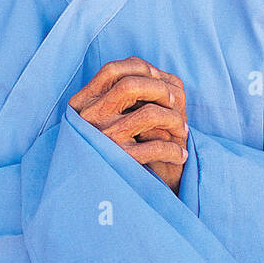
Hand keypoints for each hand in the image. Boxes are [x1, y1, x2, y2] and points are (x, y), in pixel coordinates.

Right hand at [68, 57, 188, 193]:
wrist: (89, 194)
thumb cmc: (101, 147)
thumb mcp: (96, 117)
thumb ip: (115, 94)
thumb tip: (151, 71)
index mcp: (82, 104)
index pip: (111, 70)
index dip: (138, 68)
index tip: (155, 76)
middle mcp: (90, 119)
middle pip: (131, 85)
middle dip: (159, 89)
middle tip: (172, 103)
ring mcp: (104, 139)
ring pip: (150, 113)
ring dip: (174, 120)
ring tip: (181, 131)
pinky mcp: (119, 161)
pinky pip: (157, 148)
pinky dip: (175, 151)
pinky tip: (180, 156)